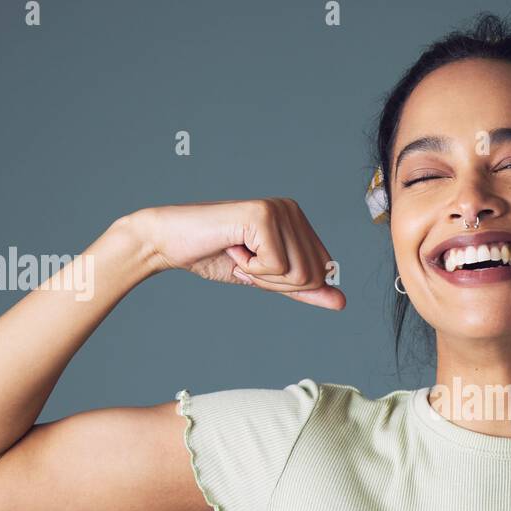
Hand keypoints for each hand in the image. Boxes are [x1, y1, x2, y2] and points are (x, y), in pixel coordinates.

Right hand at [133, 198, 344, 309]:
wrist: (169, 243)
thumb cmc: (213, 257)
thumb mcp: (266, 279)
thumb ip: (303, 289)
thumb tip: (341, 301)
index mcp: (297, 220)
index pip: (322, 272)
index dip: (286, 284)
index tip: (255, 265)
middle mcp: (292, 209)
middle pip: (313, 275)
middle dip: (275, 281)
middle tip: (245, 260)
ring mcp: (278, 209)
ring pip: (298, 273)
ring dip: (262, 275)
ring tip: (239, 252)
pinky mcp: (262, 215)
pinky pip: (276, 266)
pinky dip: (250, 268)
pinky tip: (232, 247)